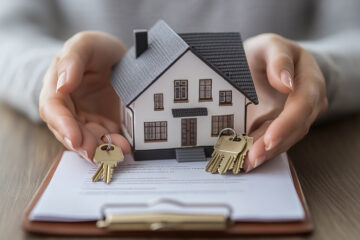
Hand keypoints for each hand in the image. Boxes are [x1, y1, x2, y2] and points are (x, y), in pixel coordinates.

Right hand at [39, 31, 130, 161]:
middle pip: (69, 131)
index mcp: (57, 87)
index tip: (74, 137)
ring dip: (100, 149)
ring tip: (116, 150)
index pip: (53, 109)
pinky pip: (108, 140)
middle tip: (95, 151)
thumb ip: (72, 60)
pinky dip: (115, 146)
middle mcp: (70, 108)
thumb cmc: (97, 49)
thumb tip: (62, 85)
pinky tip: (125, 147)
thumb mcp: (85, 45)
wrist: (117, 57)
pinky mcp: (105, 125)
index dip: (62, 125)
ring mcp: (88, 119)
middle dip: (82, 144)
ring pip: (89, 140)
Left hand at [243, 34, 327, 171]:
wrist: (270, 62)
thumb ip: (279, 59)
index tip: (270, 138)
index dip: (287, 124)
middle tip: (252, 158)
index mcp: (309, 82)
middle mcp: (307, 105)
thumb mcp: (271, 45)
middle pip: (295, 129)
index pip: (302, 106)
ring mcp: (294, 118)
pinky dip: (259, 152)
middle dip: (273, 146)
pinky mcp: (280, 126)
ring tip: (245, 164)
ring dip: (265, 154)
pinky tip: (244, 160)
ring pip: (284, 140)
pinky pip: (272, 141)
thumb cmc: (270, 53)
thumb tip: (286, 82)